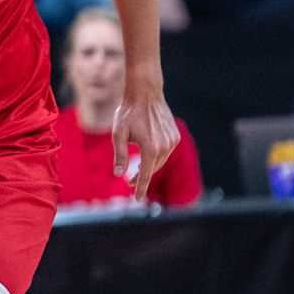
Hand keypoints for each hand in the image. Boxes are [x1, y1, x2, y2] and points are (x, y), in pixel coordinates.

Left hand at [112, 79, 179, 201]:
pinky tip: (148, 151)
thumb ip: (119, 155)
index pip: (145, 174)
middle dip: (142, 176)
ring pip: (160, 161)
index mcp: (150, 148)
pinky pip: (165, 152)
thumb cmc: (129, 112)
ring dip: (149, 165)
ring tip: (138, 167)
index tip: (137, 200)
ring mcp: (172, 141)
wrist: (146, 94)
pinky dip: (156, 155)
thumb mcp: (118, 134)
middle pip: (153, 168)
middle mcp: (164, 147)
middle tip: (129, 181)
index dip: (140, 188)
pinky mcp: (175, 136)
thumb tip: (119, 174)